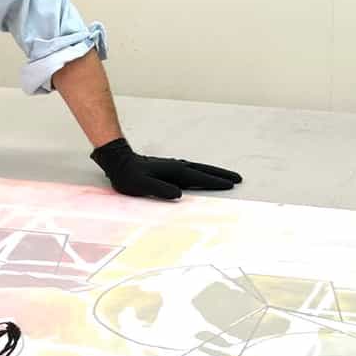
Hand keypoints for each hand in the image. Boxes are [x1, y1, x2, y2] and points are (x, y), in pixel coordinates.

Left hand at [90, 138, 241, 199]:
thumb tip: (178, 195)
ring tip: (226, 177)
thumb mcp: (141, 185)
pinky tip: (201, 176)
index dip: (215, 181)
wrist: (118, 160)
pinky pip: (191, 170)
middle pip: (204, 170)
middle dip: (221, 175)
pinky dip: (202, 172)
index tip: (231, 184)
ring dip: (213, 172)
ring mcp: (173, 166)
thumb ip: (159, 189)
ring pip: (199, 169)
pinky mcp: (168, 168)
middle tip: (237, 178)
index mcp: (173, 171)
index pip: (199, 177)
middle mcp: (176, 167)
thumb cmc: (128, 176)